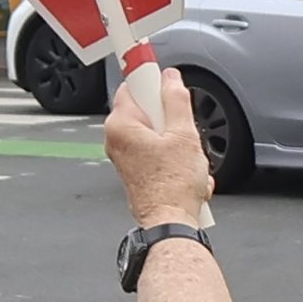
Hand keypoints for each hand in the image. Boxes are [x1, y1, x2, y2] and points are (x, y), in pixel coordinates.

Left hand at [104, 75, 214, 226]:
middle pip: (148, 110)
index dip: (153, 82)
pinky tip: (185, 171)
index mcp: (121, 125)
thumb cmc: (172, 187)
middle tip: (183, 131)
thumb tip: (171, 78)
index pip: (133, 85)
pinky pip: (157, 151)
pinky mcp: (136, 170)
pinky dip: (174, 157)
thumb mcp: (184, 134)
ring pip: (156, 132)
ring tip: (186, 158)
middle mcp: (116, 140)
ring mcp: (125, 156)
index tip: (163, 79)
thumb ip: (176, 100)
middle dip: (171, 119)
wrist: (171, 222)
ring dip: (177, 141)